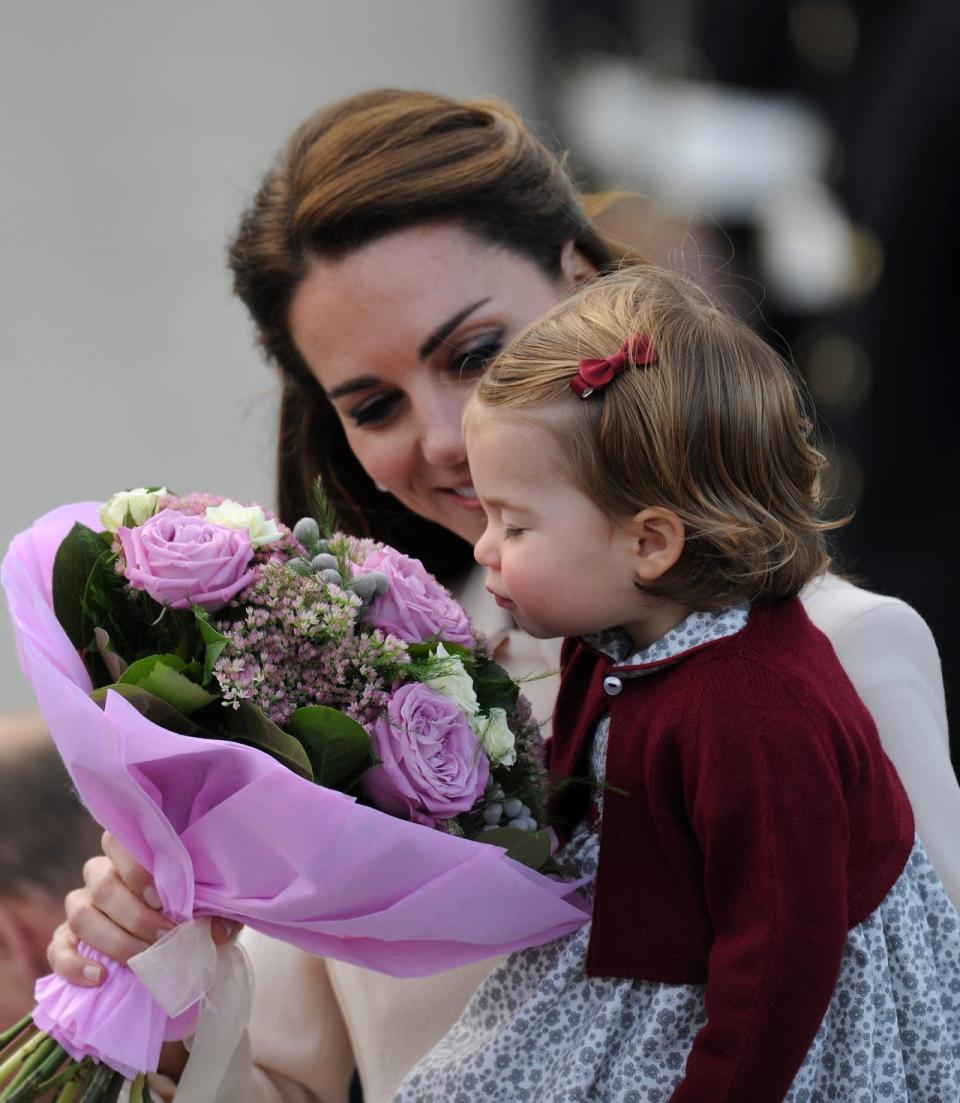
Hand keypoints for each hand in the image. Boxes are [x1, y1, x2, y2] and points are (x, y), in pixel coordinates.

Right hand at [47, 831, 240, 985]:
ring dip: (114, 940)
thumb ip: (215, 913)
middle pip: (102, 884)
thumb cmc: (189, 917)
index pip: (117, 841)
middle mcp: (101, 876)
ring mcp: (81, 907)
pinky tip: (100, 978)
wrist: (168, 950)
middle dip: (136, 914)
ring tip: (143, 959)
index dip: (135, 867)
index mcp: (132, 857)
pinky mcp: (65, 940)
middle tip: (164, 935)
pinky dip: (75, 965)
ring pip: (81, 915)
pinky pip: (57, 949)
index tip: (161, 897)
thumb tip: (217, 931)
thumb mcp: (208, 911)